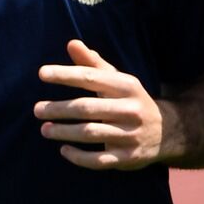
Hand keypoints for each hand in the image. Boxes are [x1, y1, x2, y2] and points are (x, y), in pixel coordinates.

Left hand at [35, 39, 163, 169]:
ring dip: (64, 132)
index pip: (91, 78)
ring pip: (91, 133)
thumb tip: (72, 43)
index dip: (65, 74)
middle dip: (59, 109)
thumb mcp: (116, 80)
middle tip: (37, 110)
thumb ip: (92, 64)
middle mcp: (131, 110)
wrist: (166, 132)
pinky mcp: (128, 157)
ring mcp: (130, 135)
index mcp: (127, 86)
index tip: (41, 73)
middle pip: (87, 108)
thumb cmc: (129, 101)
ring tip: (44, 129)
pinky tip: (64, 149)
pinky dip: (79, 157)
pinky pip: (99, 160)